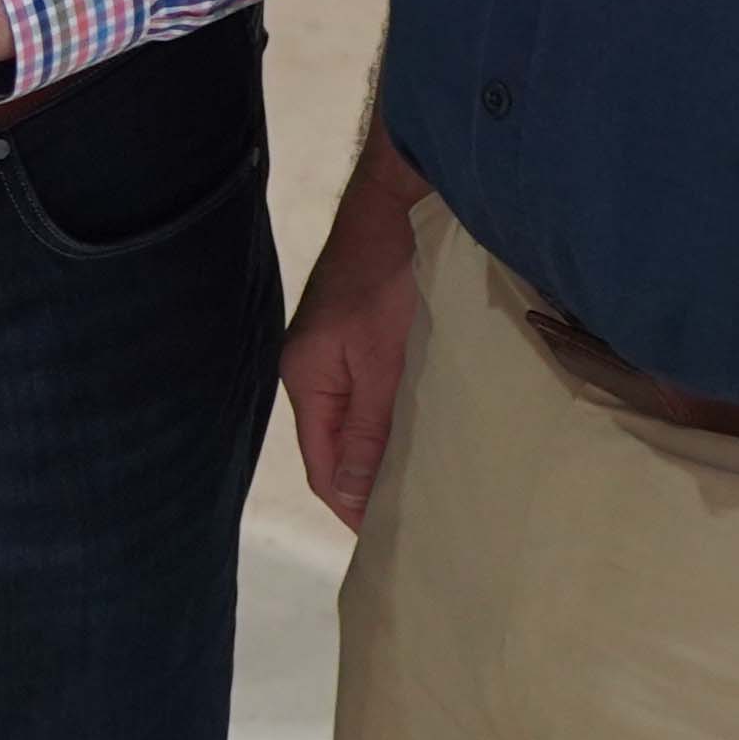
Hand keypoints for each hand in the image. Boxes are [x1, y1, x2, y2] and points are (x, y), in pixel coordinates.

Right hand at [279, 151, 426, 529]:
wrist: (404, 199)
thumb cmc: (392, 282)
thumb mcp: (384, 363)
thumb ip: (368, 430)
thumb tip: (350, 499)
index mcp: (307, 378)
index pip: (322, 467)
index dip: (354, 507)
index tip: (396, 540)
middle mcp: (315, 368)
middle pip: (338, 446)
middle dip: (371, 484)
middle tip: (421, 518)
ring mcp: (339, 348)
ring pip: (360, 420)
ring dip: (388, 450)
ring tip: (431, 481)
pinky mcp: (365, 333)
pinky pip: (375, 392)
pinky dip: (398, 417)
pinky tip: (431, 427)